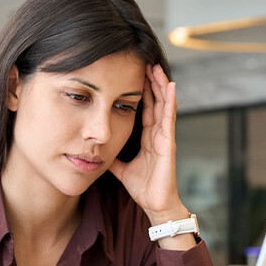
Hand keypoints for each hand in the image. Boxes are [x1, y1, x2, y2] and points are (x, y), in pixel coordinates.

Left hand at [108, 64, 190, 232]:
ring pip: (163, 104)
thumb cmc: (143, 187)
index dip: (139, 91)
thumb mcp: (120, 167)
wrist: (155, 205)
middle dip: (150, 82)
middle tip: (144, 61)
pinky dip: (170, 100)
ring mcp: (164, 136)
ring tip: (156, 66)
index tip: (132, 73)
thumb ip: (111, 156)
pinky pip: (169, 117)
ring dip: (160, 85)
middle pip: (154, 101)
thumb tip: (95, 148)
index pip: (144, 108)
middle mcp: (157, 133)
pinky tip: (170, 85)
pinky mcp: (169, 142)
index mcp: (147, 137)